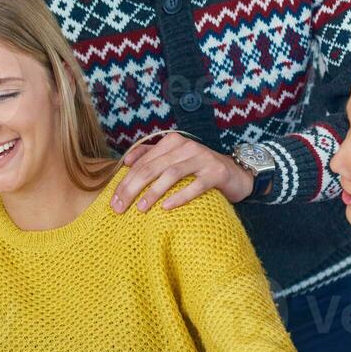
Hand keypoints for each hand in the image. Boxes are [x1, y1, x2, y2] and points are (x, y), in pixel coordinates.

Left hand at [114, 132, 253, 212]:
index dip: (124, 182)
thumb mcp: (174, 160)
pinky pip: (195, 186)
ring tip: (140, 209)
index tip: (113, 201)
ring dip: (153, 192)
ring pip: (170, 174)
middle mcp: (185, 147)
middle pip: (151, 168)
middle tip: (119, 208)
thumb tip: (126, 161)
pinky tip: (166, 208)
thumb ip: (151, 157)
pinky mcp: (216, 173)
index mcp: (171, 142)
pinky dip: (179, 196)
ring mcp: (202, 158)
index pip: (141, 163)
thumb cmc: (199, 169)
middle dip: (132, 189)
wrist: (237, 173)